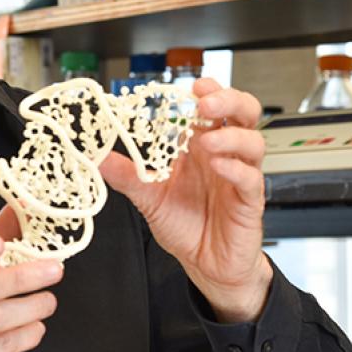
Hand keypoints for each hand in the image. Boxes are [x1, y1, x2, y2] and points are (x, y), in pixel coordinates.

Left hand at [101, 78, 271, 322]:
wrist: (206, 265)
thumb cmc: (185, 225)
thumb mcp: (148, 198)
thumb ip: (127, 177)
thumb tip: (99, 159)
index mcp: (200, 147)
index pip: (213, 108)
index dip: (209, 91)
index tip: (193, 86)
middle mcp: (224, 156)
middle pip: (243, 113)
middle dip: (228, 101)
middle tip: (206, 103)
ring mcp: (239, 177)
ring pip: (253, 142)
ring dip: (230, 136)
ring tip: (207, 142)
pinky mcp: (249, 202)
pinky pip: (251, 179)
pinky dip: (236, 170)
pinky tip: (221, 167)